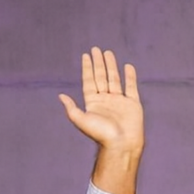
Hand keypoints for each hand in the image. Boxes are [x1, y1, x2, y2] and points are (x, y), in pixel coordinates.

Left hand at [60, 48, 143, 193]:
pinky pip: (131, 87)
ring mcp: (120, 101)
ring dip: (111, 66)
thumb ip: (71, 109)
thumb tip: (61, 96)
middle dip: (98, 63)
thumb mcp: (81, 120)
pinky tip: (127, 66)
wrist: (121, 144)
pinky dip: (130, 77)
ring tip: (108, 53)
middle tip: (96, 49)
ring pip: (115, 79)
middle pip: (101, 77)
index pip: (89, 81)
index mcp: (93, 103)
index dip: (87, 68)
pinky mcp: (133, 104)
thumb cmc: (101, 134)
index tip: (86, 55)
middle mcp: (106, 100)